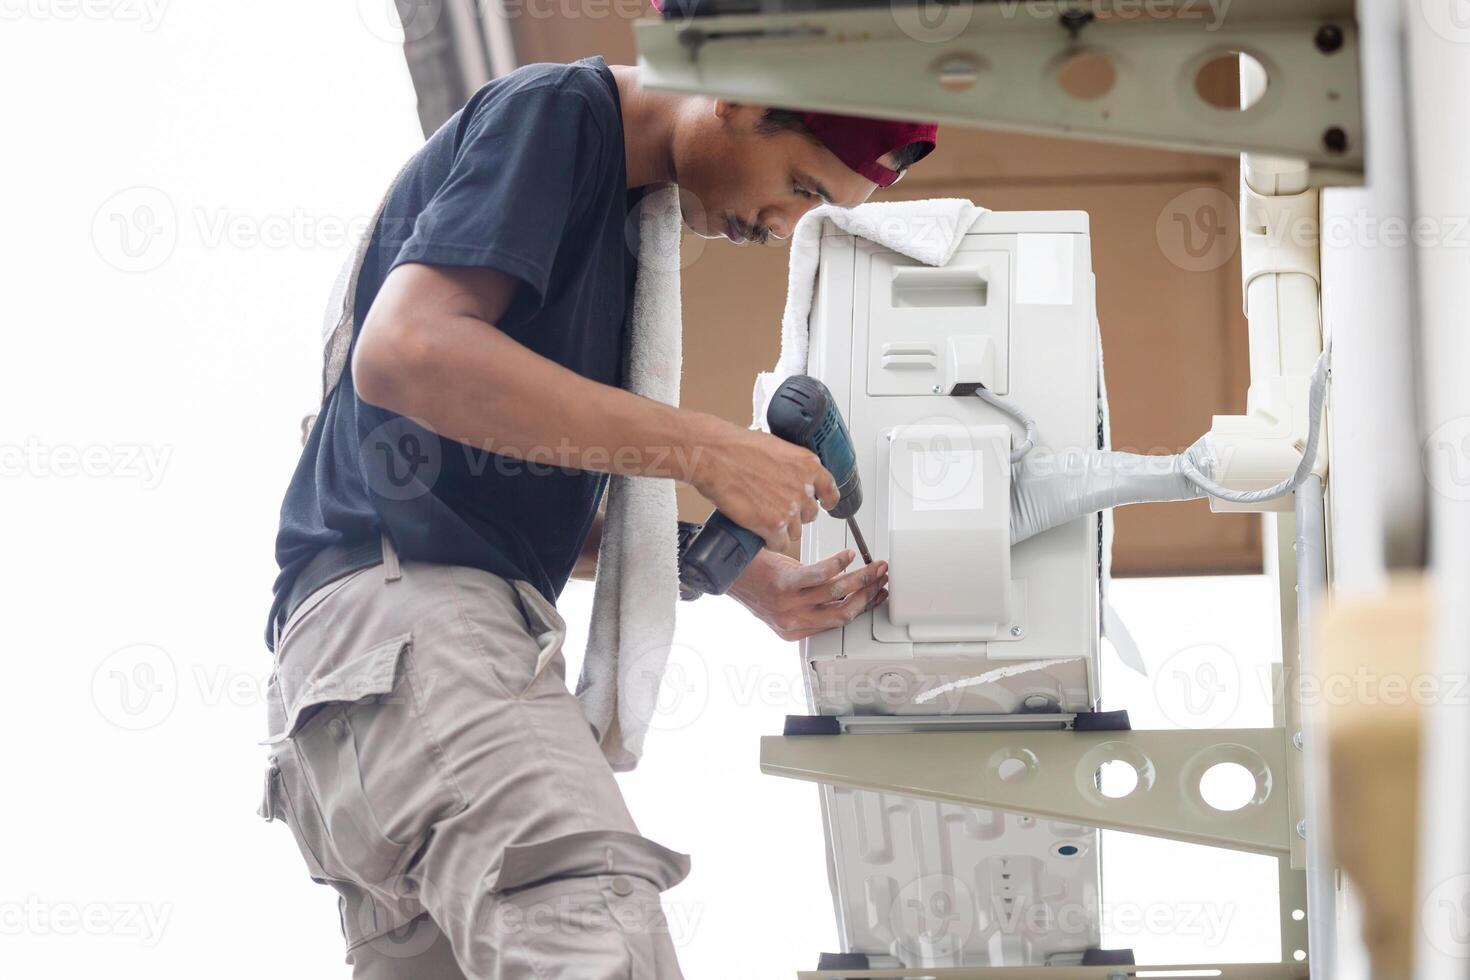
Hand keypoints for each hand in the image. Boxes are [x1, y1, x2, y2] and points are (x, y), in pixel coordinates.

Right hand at [689, 416, 839, 550]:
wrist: (715, 456)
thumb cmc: (736, 447)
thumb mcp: (775, 447)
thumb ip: (789, 465)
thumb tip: (787, 475)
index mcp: (808, 465)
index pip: (830, 490)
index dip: (826, 500)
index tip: (824, 504)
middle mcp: (804, 487)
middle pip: (810, 514)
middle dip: (796, 515)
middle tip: (778, 512)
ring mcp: (790, 508)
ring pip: (795, 532)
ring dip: (782, 530)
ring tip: (764, 523)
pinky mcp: (773, 524)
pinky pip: (780, 544)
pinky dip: (771, 542)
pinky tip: (761, 535)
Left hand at [728, 548, 888, 641]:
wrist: (727, 572)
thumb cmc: (754, 584)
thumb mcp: (783, 605)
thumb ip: (809, 606)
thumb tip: (842, 593)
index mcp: (795, 630)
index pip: (840, 621)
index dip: (864, 607)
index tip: (878, 595)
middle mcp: (794, 621)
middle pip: (843, 611)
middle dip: (868, 593)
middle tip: (881, 578)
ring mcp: (789, 604)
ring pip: (837, 592)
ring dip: (861, 578)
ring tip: (872, 565)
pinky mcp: (785, 583)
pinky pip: (820, 575)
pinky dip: (838, 563)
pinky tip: (847, 555)